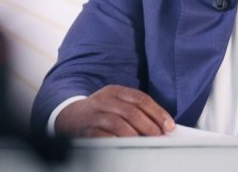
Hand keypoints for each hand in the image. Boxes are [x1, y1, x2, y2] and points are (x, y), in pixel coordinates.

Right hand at [55, 85, 175, 137]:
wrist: (68, 117)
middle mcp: (103, 100)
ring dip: (134, 135)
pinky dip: (117, 142)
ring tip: (145, 143)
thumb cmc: (101, 112)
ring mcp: (94, 115)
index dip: (157, 112)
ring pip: (118, 124)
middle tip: (159, 136)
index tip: (169, 125)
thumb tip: (161, 125)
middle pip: (130, 111)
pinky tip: (125, 146)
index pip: (140, 98)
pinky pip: (103, 137)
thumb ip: (135, 111)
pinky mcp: (85, 130)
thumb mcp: (116, 104)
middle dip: (148, 125)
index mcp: (114, 91)